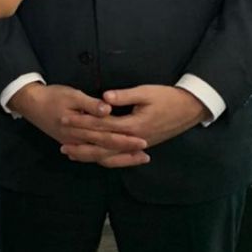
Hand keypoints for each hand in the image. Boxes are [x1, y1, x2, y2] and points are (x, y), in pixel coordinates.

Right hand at [10, 82, 149, 167]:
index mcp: (79, 129)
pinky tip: (116, 159)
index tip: (142, 141)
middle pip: (105, 151)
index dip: (125, 141)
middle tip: (146, 155)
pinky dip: (105, 158)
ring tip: (137, 159)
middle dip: (126, 154)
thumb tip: (108, 110)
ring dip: (119, 159)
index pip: (107, 138)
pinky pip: (92, 156)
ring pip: (99, 157)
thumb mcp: (72, 95)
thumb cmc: (53, 96)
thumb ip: (90, 104)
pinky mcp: (73, 144)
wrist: (31, 103)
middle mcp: (78, 141)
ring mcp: (75, 144)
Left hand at [60, 85, 206, 165]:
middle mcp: (133, 140)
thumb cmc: (169, 98)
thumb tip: (103, 98)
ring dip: (89, 155)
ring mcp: (137, 146)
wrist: (190, 109)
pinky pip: (119, 158)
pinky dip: (105, 159)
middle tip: (61, 145)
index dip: (82, 123)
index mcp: (132, 126)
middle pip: (101, 145)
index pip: (101, 125)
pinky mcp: (141, 147)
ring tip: (71, 154)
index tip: (66, 119)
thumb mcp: (147, 92)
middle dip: (80, 144)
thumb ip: (124, 96)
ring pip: (109, 156)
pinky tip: (94, 158)